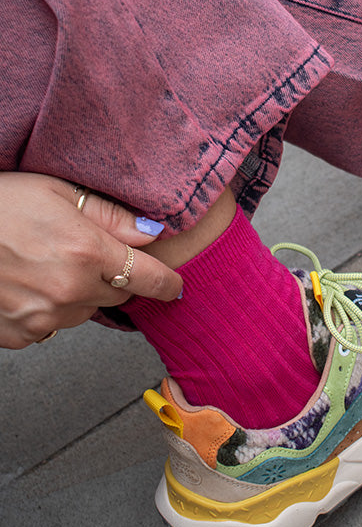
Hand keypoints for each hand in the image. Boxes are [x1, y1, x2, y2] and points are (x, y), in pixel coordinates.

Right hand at [0, 173, 181, 348]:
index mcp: (86, 252)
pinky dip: (47, 309)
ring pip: (84, 312)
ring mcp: (43, 318)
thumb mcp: (58, 191)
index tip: (175, 286)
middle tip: (83, 252)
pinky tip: (27, 283)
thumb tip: (153, 232)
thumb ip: (111, 216)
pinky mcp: (20, 335)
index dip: (166, 282)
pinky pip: (51, 327)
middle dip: (111, 277)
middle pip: (118, 295)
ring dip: (78, 294)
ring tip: (46, 263)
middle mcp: (69, 291)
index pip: (149, 278)